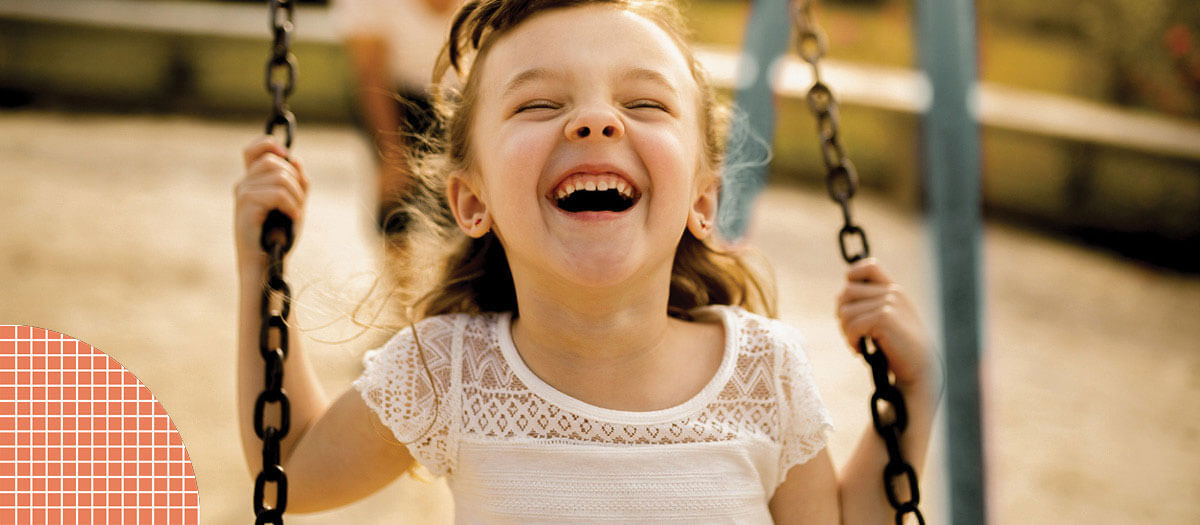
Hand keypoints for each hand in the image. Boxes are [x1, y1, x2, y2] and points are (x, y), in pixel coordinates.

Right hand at [234, 137, 308, 269]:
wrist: (267, 263)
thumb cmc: (280, 236)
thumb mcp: (294, 203)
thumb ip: (297, 181)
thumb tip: (295, 158)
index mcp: (253, 181)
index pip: (254, 149)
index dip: (270, 145)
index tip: (286, 155)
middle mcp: (244, 184)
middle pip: (273, 161)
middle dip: (295, 180)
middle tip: (299, 202)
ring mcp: (243, 194)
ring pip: (279, 177)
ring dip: (296, 194)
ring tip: (295, 211)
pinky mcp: (245, 205)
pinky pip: (277, 193)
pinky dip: (292, 205)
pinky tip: (293, 216)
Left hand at [835, 258, 934, 388]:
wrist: (920, 369)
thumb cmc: (900, 349)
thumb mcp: (887, 320)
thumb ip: (871, 305)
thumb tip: (839, 298)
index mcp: (894, 290)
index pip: (870, 266)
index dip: (852, 277)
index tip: (851, 302)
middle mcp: (893, 292)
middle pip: (847, 292)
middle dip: (842, 314)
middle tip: (851, 333)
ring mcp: (889, 303)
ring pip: (846, 311)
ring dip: (845, 331)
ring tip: (856, 343)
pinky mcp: (884, 318)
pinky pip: (852, 325)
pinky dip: (851, 340)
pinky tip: (859, 350)